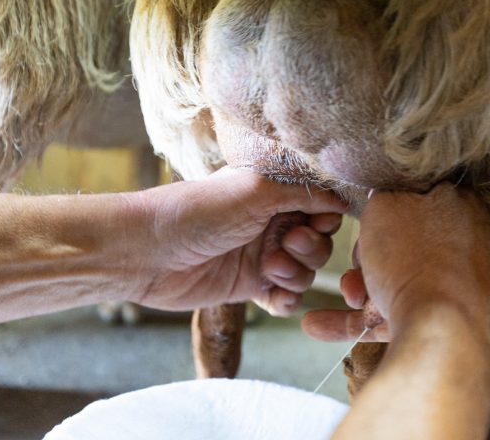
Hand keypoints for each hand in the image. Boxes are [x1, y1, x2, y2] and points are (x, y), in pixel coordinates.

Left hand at [123, 167, 346, 314]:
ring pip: (306, 271)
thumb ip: (302, 193)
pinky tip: (272, 295)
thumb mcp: (254, 190)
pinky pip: (286, 298)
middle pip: (320, 241)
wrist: (146, 253)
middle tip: (287, 243)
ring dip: (297, 273)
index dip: (326, 216)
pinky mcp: (249, 287)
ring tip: (269, 268)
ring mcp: (260, 256)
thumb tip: (343, 197)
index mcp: (272, 193)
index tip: (317, 221)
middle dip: (311, 246)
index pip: (320, 205)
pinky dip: (286, 299)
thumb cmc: (195, 212)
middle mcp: (270, 223)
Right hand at [303, 183, 489, 341]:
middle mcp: (462, 247)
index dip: (385, 206)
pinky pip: (387, 316)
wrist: (438, 332)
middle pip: (399, 242)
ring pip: (391, 280)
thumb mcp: (386, 204)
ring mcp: (448, 288)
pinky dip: (353, 320)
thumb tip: (382, 197)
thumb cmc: (413, 258)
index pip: (417, 195)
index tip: (369, 220)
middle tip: (359, 264)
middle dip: (366, 255)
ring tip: (351, 297)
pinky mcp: (432, 324)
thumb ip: (382, 196)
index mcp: (462, 208)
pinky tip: (315, 324)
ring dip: (358, 288)